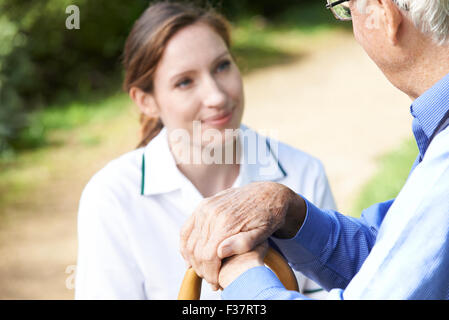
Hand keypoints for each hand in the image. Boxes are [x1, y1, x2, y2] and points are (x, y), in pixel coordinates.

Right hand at [180, 181, 305, 289]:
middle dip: (202, 270)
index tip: (216, 284)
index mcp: (227, 221)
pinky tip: (190, 257)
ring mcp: (205, 208)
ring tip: (203, 271)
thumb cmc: (267, 216)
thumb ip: (243, 243)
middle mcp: (212, 213)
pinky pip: (186, 229)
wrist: (266, 193)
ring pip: (189, 241)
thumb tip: (221, 252)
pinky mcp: (203, 205)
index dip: (210, 273)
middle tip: (211, 280)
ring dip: (193, 260)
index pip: (208, 256)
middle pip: (197, 251)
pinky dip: (185, 245)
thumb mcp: (263, 232)